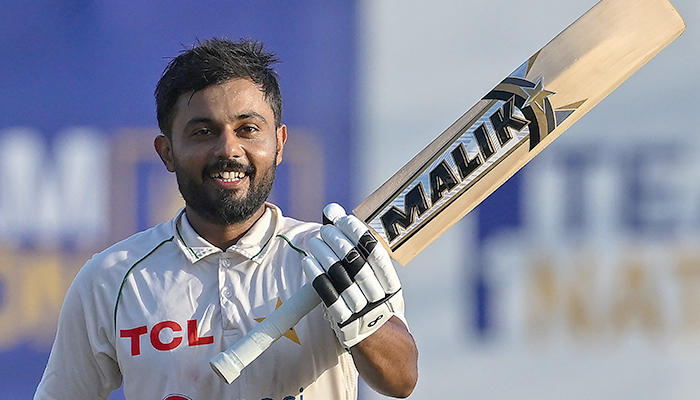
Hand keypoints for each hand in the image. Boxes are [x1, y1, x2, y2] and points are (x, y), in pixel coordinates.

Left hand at [303, 203, 402, 347]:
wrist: (385, 351)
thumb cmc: (375, 309)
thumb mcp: (380, 287)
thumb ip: (362, 256)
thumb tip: (336, 216)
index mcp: (392, 286)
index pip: (376, 254)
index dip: (358, 233)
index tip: (344, 218)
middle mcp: (380, 298)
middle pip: (357, 264)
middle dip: (339, 242)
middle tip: (325, 230)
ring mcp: (363, 312)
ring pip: (341, 278)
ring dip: (325, 256)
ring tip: (314, 242)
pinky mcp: (346, 325)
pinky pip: (329, 298)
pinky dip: (317, 277)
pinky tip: (308, 262)